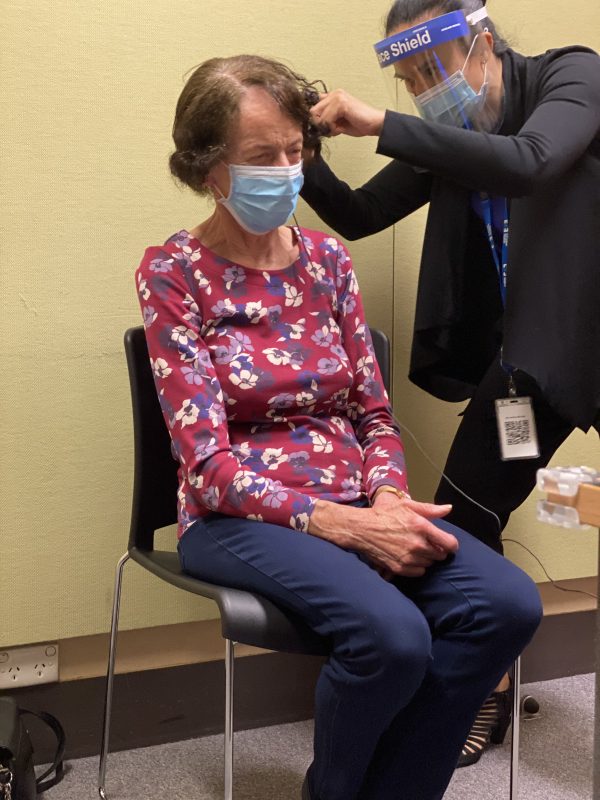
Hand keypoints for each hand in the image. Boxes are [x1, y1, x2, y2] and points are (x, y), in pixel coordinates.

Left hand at [309, 90, 385, 137]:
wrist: (373, 124)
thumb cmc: (358, 123)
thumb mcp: (337, 121)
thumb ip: (326, 118)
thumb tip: (313, 123)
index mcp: (333, 96)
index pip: (313, 107)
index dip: (316, 120)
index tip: (325, 127)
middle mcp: (334, 93)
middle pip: (312, 111)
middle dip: (320, 124)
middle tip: (332, 130)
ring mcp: (337, 97)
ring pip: (318, 116)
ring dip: (326, 127)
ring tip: (338, 129)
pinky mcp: (341, 104)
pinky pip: (326, 120)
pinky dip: (332, 128)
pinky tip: (341, 129)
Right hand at [309, 495, 457, 577]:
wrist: (363, 529)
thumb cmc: (385, 514)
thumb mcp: (407, 505)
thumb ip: (430, 509)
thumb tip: (449, 509)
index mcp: (421, 526)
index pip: (449, 543)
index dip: (451, 544)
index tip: (447, 543)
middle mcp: (417, 544)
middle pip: (440, 555)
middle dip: (437, 550)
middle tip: (427, 543)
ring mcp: (408, 558)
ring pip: (429, 564)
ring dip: (426, 558)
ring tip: (416, 549)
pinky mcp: (400, 568)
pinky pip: (419, 572)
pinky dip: (417, 566)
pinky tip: (409, 557)